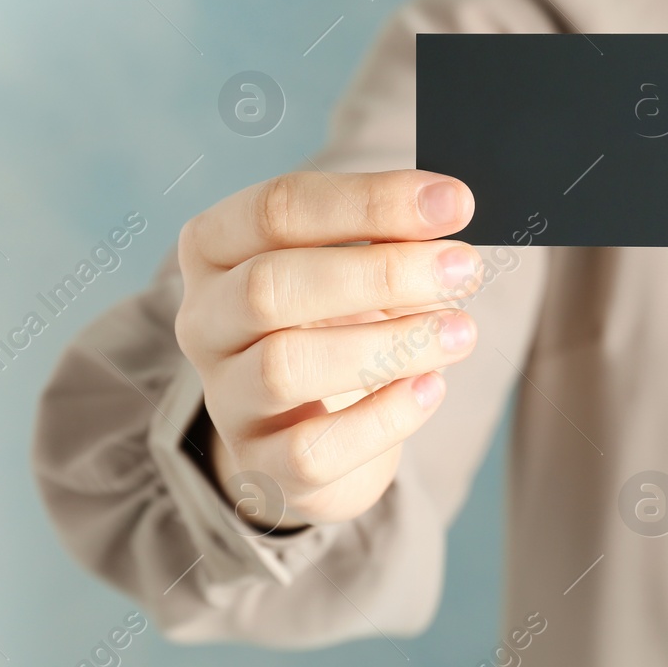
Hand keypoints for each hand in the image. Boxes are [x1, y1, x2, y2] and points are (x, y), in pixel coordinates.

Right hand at [174, 169, 480, 528]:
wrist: (312, 427)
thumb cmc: (334, 323)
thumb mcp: (351, 266)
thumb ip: (386, 235)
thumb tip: (447, 208)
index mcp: (216, 248)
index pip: (277, 208)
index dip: (371, 201)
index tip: (454, 202)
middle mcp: (205, 321)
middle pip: (271, 286)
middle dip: (380, 272)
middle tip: (462, 267)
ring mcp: (226, 398)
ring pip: (286, 367)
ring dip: (388, 345)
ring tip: (459, 331)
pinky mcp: (262, 466)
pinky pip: (313, 449)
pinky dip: (383, 417)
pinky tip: (431, 388)